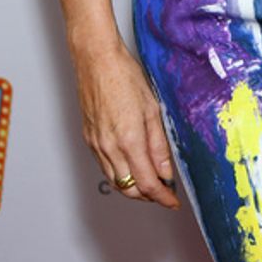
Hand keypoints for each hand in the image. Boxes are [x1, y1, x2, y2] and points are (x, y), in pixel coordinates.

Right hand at [75, 37, 177, 208]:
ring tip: (151, 179)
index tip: (173, 200)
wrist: (96, 61)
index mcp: (129, 140)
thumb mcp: (153, 110)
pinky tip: (132, 164)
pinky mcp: (89, 139)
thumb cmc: (124, 77)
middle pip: (129, 188)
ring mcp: (96, 145)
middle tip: (165, 192)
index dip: (162, 197)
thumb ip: (159, 145)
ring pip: (115, 180)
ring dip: (134, 187)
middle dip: (148, 195)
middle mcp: (109, 147)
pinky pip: (105, 167)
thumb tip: (166, 171)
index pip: (147, 184)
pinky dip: (120, 173)